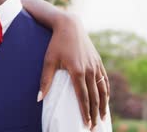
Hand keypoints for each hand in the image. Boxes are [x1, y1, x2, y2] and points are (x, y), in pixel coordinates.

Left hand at [38, 13, 108, 129]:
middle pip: (94, 96)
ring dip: (103, 105)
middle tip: (94, 127)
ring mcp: (96, 65)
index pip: (82, 97)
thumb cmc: (56, 44)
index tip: (86, 124)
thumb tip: (39, 98)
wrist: (69, 26)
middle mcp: (89, 70)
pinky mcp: (98, 62)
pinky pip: (104, 80)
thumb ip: (45, 80)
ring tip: (103, 118)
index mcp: (77, 71)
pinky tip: (106, 99)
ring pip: (102, 90)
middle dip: (95, 113)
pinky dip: (106, 91)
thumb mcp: (48, 61)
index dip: (85, 112)